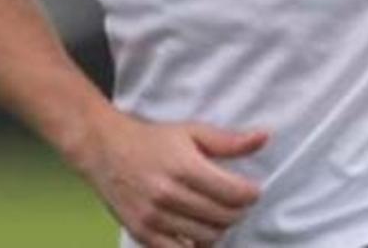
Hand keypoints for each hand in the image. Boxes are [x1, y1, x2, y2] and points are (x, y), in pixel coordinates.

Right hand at [76, 113, 265, 246]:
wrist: (103, 149)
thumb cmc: (150, 139)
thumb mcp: (190, 132)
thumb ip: (228, 141)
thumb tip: (265, 138)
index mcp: (184, 166)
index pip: (236, 194)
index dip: (251, 193)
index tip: (250, 189)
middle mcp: (169, 193)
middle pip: (225, 217)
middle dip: (237, 210)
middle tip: (232, 200)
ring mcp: (155, 216)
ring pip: (209, 237)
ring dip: (219, 227)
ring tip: (214, 213)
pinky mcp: (143, 232)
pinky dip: (195, 245)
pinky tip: (195, 230)